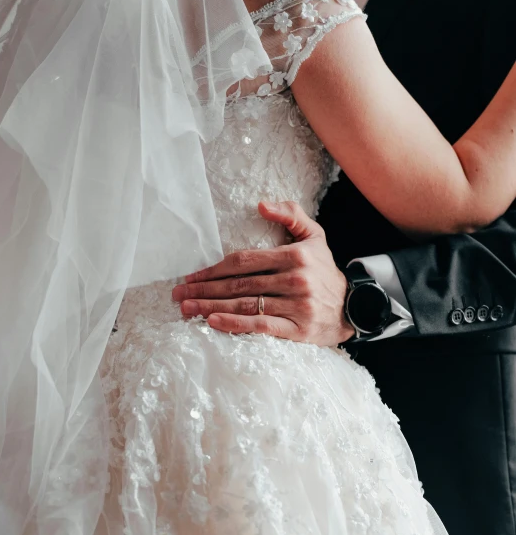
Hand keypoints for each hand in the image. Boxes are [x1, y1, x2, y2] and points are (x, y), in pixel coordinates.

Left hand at [172, 201, 354, 345]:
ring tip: (187, 309)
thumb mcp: (315, 236)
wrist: (355, 306)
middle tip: (179, 294)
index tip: (192, 276)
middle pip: (239, 284)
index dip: (214, 269)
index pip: (244, 261)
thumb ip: (291, 214)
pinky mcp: (298, 330)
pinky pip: (261, 326)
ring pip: (246, 305)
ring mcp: (297, 306)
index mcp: (294, 255)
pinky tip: (213, 323)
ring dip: (212, 307)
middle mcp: (295, 279)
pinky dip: (235, 324)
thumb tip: (261, 205)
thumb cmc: (326, 270)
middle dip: (204, 290)